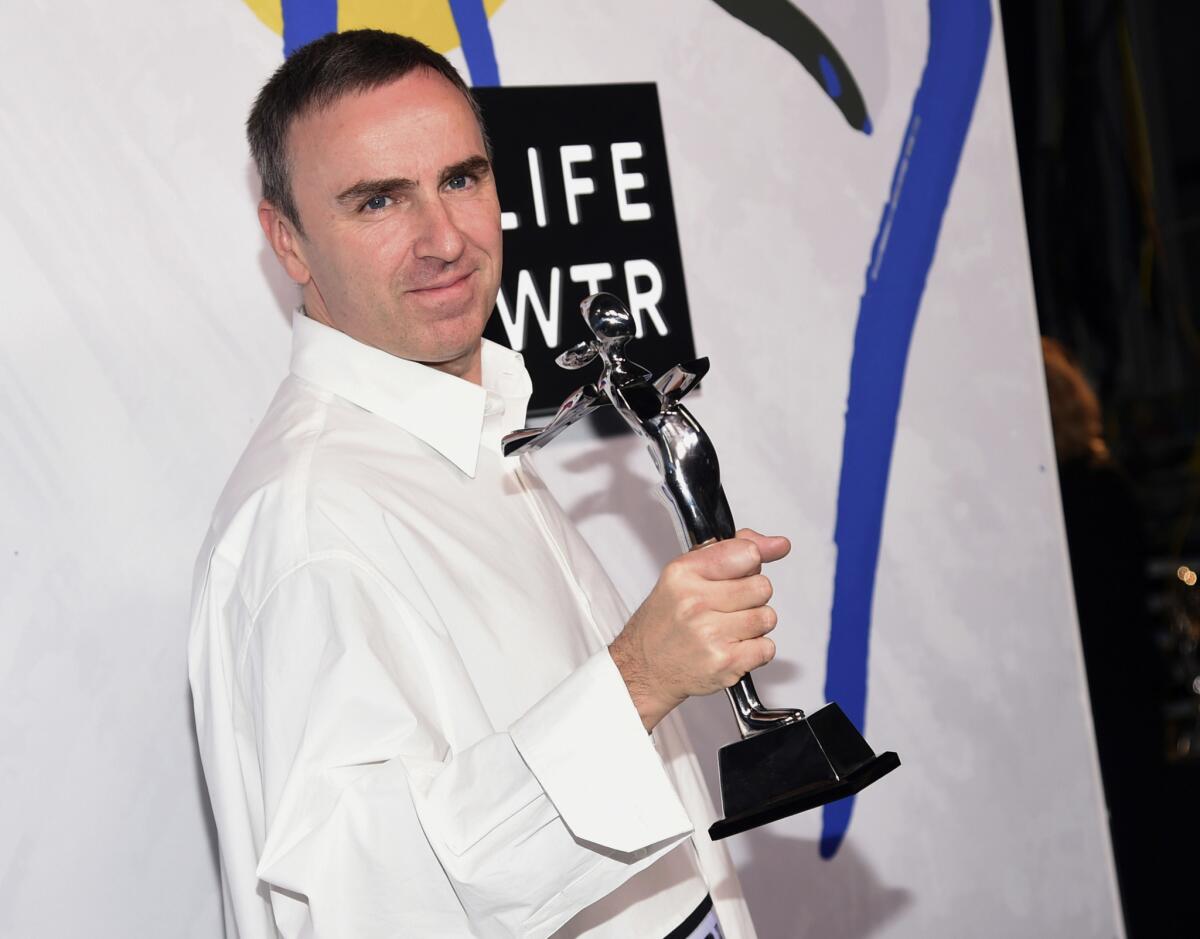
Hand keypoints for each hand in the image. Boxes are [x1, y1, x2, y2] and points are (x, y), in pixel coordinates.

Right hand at [609, 529, 790, 730]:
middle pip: (762, 587)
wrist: (645, 668)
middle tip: (726, 607)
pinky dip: (755, 650)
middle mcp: (694, 602)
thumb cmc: (667, 621)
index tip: (743, 572)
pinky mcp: (725, 662)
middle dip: (751, 597)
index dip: (751, 563)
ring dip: (754, 625)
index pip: (746, 553)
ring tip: (728, 629)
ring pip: (767, 617)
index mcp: (683, 573)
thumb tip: (778, 544)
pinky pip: (767, 647)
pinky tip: (731, 648)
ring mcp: (710, 634)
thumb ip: (732, 551)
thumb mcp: (686, 574)